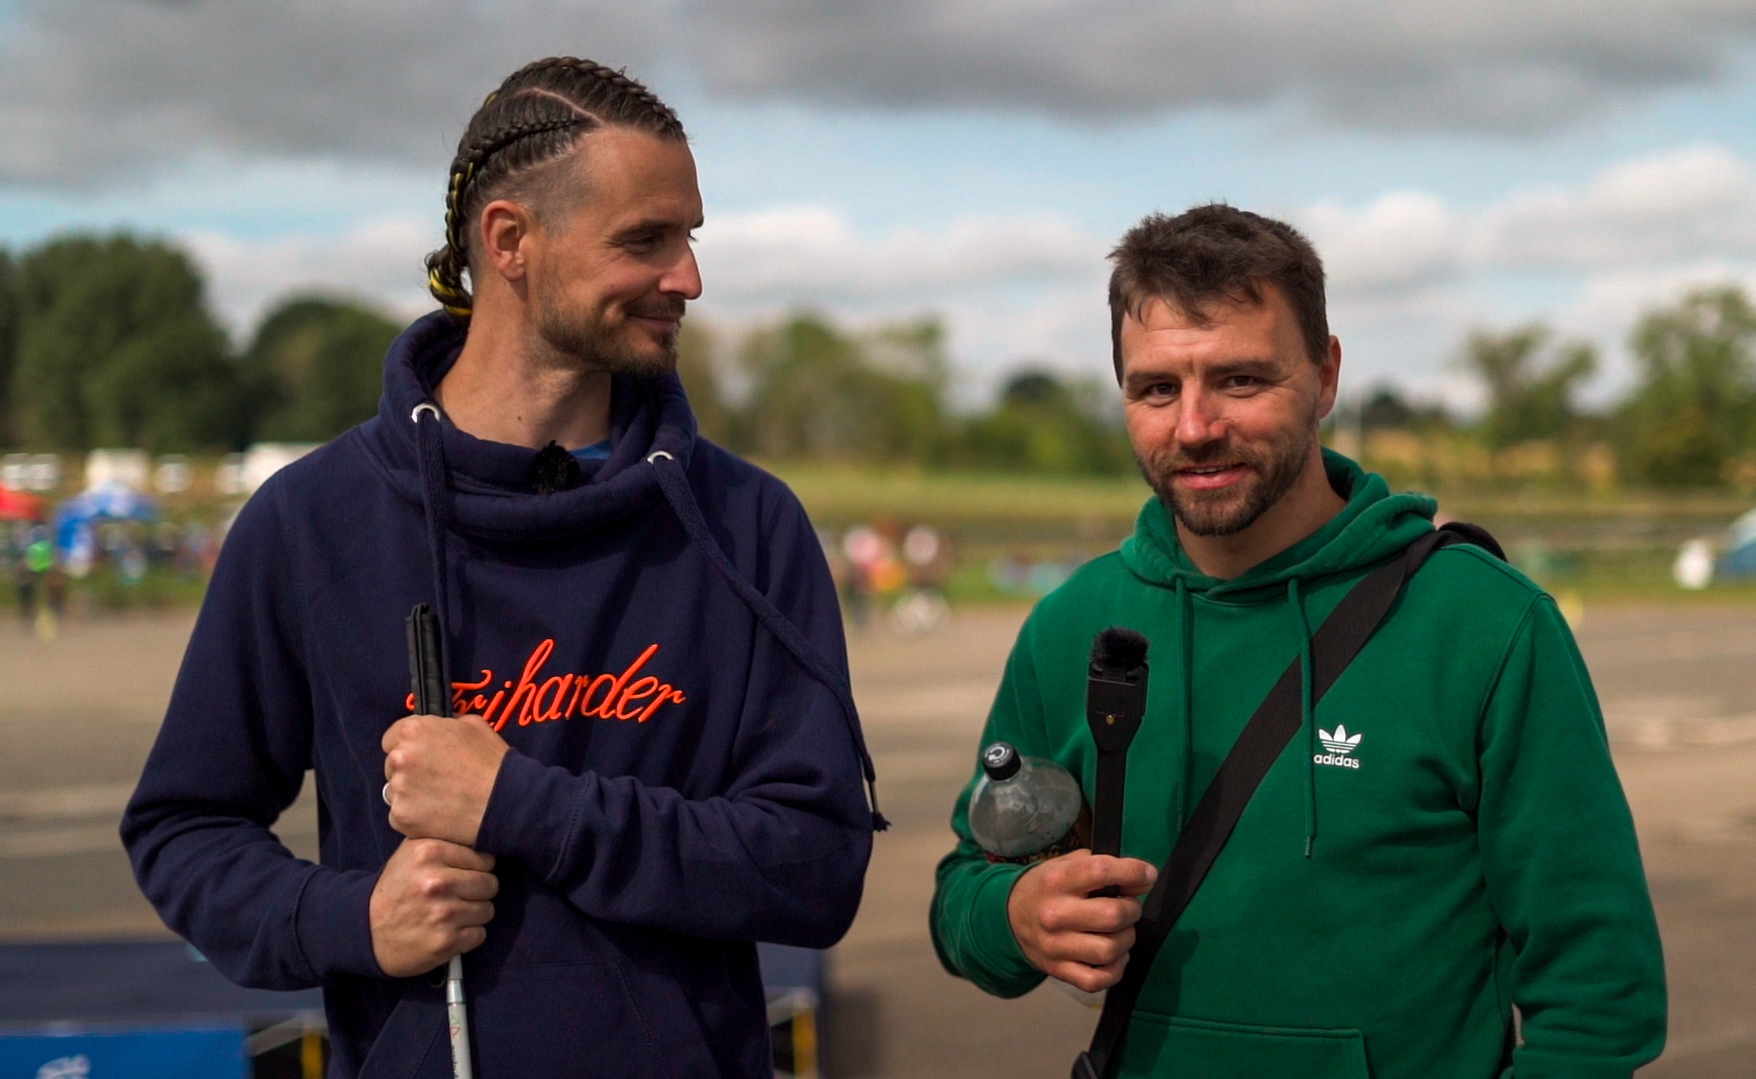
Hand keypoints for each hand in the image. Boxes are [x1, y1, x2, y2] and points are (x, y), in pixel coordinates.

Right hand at [370, 837, 498, 977]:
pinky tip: (449, 931)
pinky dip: (468, 935)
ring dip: (474, 914)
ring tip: (451, 913)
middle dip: (478, 891)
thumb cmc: (397, 888)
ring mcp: (442, 913)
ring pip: (487, 909)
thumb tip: (484, 833)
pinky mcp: (445, 942)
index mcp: (429, 851)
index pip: (485, 858)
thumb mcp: (411, 852)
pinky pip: (479, 934)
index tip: (462, 874)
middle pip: (490, 883)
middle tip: (458, 896)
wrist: (366, 932)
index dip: (477, 868)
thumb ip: (446, 839)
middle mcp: (436, 881)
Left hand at [382, 713, 508, 845]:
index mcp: (413, 730)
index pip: (392, 738)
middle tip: (437, 780)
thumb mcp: (474, 725)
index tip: (424, 758)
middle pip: (392, 765)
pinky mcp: (401, 816)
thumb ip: (446, 724)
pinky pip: (401, 815)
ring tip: (442, 799)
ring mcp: (398, 788)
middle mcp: (400, 756)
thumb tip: (438, 729)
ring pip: (396, 791)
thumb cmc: (493, 762)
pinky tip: (440, 815)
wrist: (504, 801)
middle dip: (410, 771)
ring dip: (412, 794)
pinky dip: (416, 817)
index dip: (411, 747)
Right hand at [1007, 851, 1157, 992]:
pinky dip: (1115, 969)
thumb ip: (1100, 865)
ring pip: (1109, 950)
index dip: (1133, 872)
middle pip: (1112, 915)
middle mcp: (1054, 914)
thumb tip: (1141, 880)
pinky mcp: (1058, 971)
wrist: (1009, 917)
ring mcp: (1055, 946)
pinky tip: (1113, 956)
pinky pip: (1098, 980)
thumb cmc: (1047, 887)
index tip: (1147, 875)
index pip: (1101, 871)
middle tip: (1129, 906)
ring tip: (1120, 931)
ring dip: (1126, 939)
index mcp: (1057, 881)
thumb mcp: (1065, 864)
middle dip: (1132, 909)